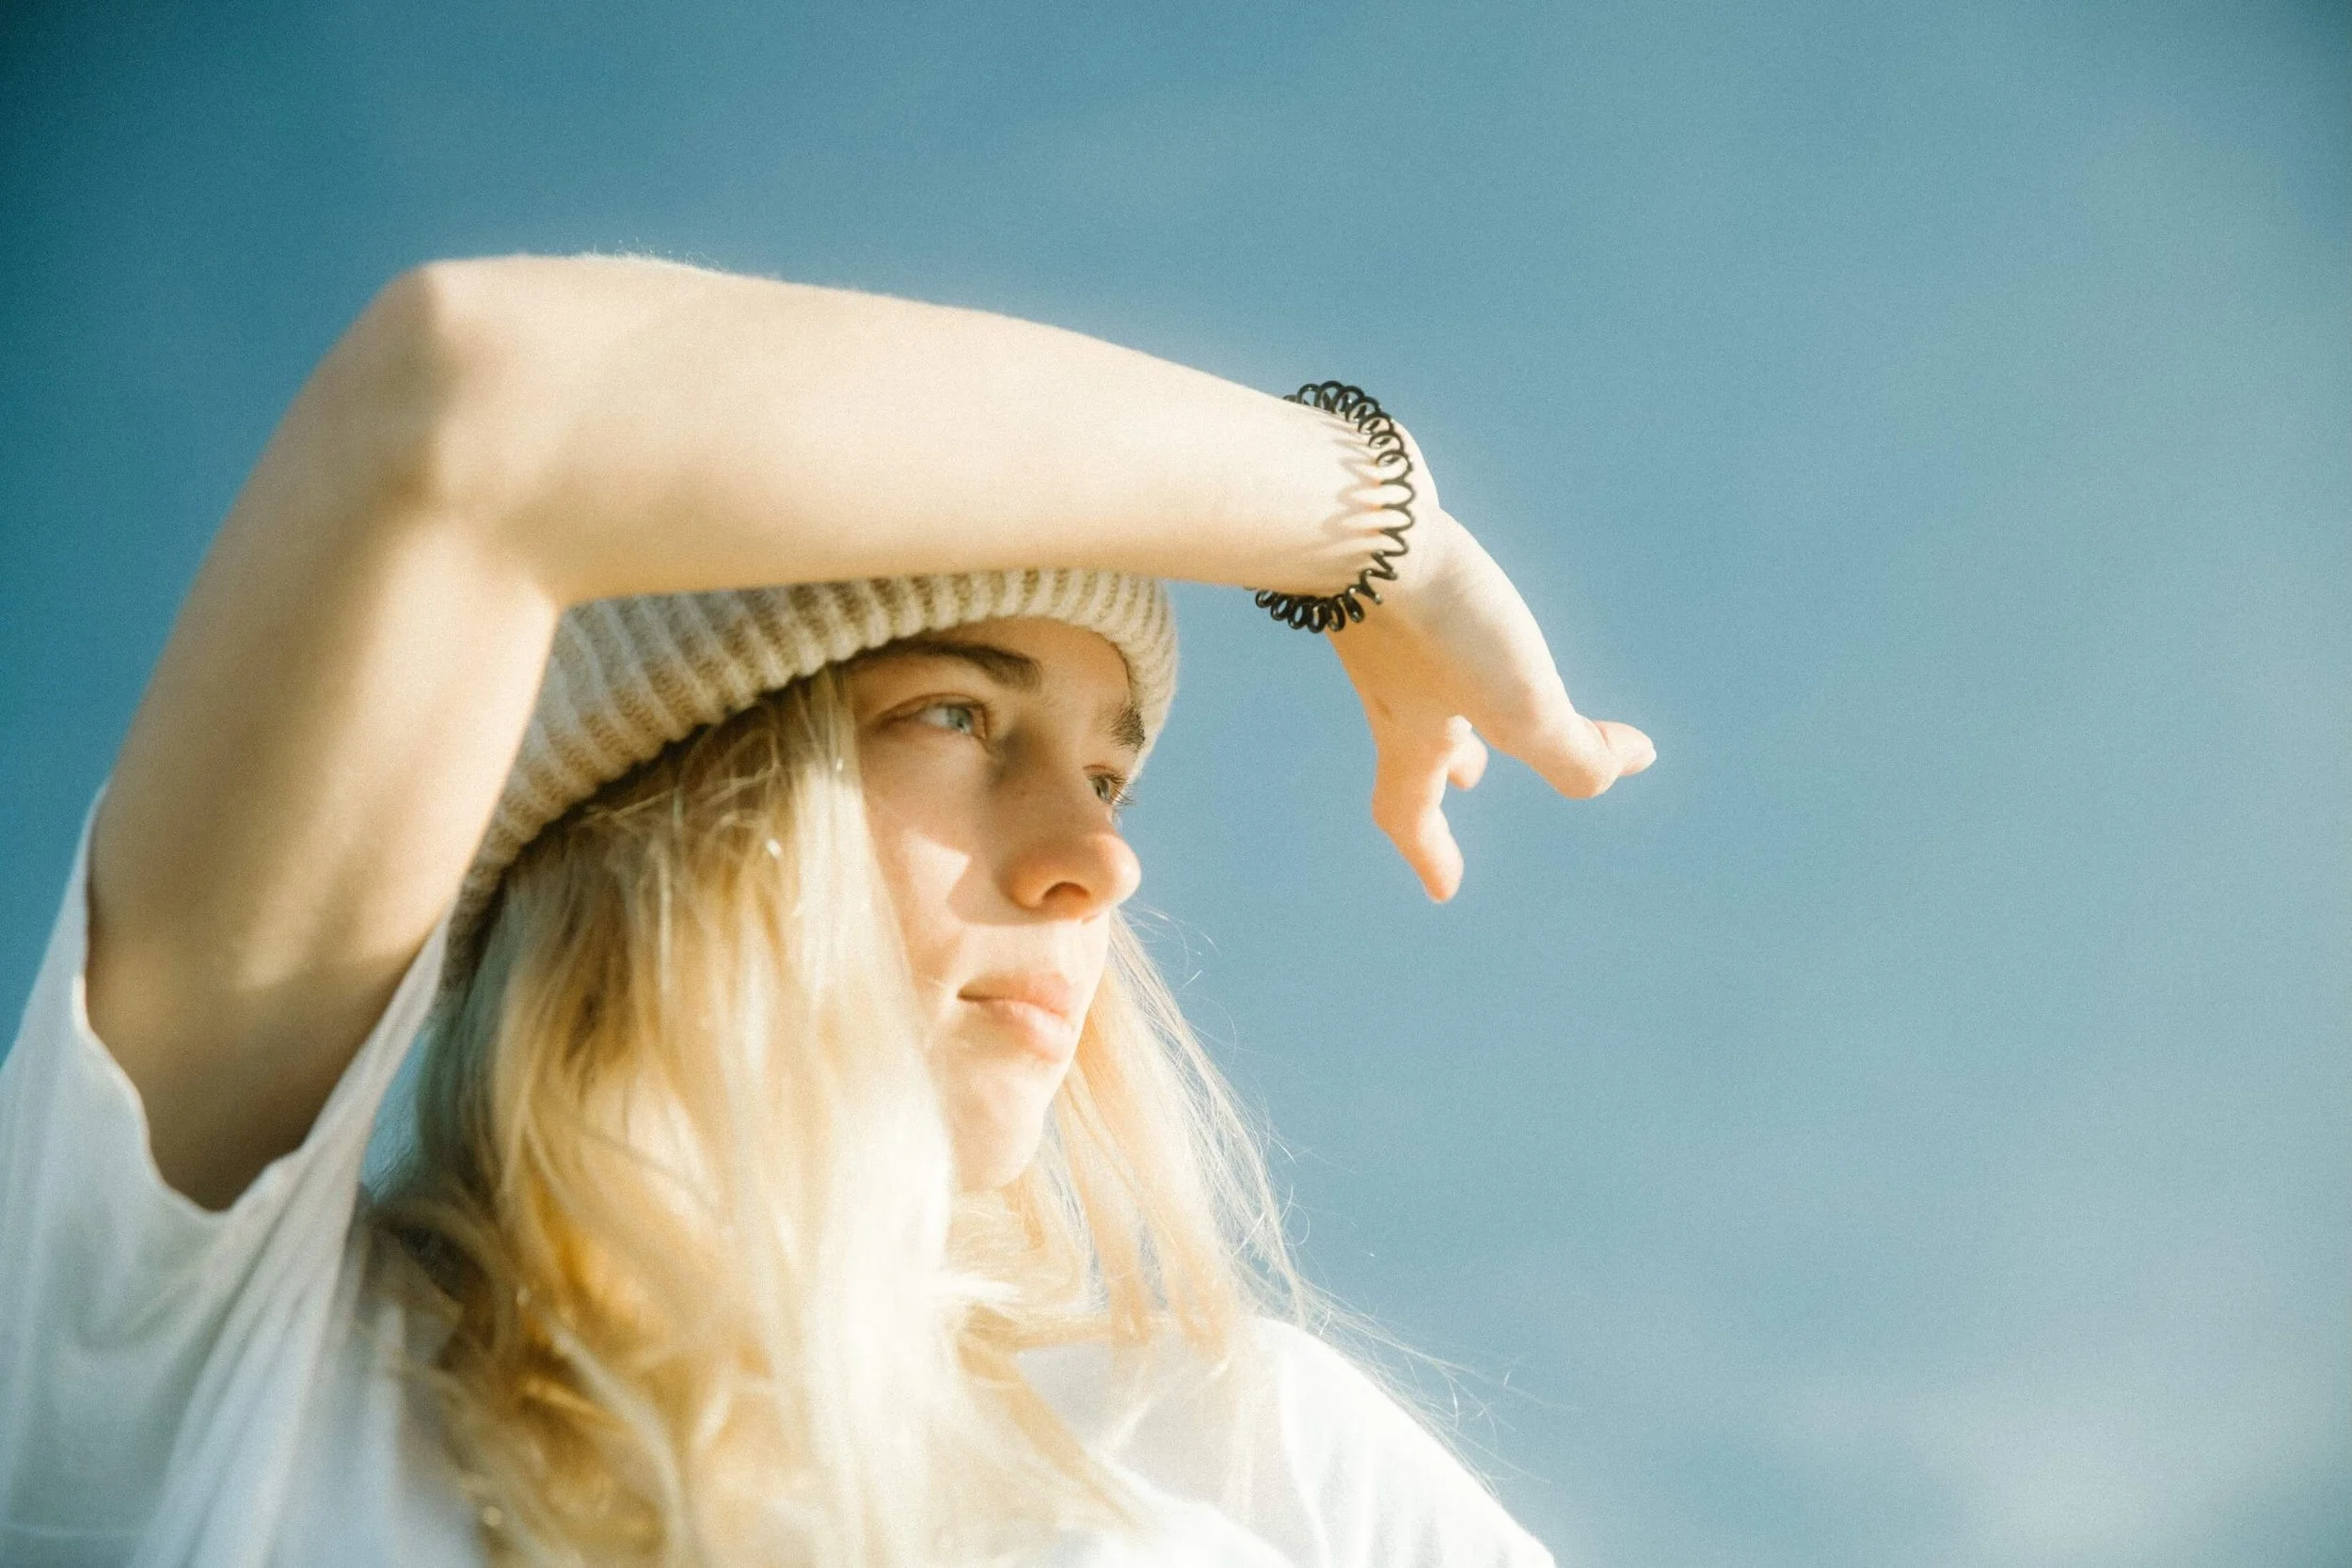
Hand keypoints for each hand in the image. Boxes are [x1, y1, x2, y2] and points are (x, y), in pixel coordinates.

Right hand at [1326, 447, 1653, 900]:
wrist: (1359, 517)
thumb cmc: (1435, 624)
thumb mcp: (1522, 707)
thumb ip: (1576, 754)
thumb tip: (1629, 761)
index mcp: (1410, 735)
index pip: (1413, 815)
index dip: (1433, 855)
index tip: (1446, 891)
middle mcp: (1389, 688)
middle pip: (1414, 744)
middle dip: (1446, 768)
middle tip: (1470, 779)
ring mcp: (1384, 628)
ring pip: (1419, 680)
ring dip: (1449, 699)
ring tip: (1470, 695)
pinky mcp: (1392, 570)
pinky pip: (1421, 616)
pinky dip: (1444, 631)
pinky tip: (1462, 598)